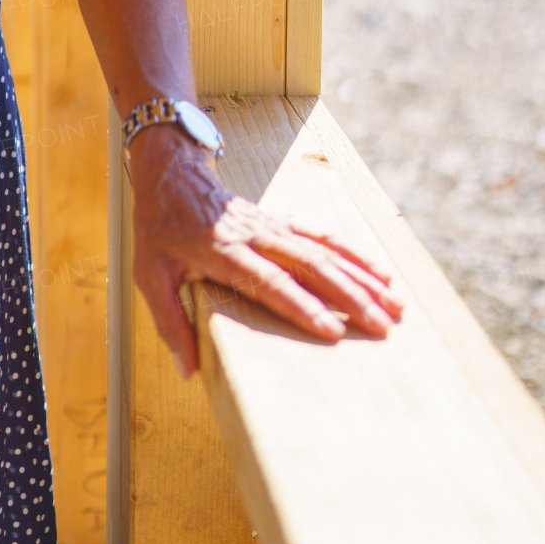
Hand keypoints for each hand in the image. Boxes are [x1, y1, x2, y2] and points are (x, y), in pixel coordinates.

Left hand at [128, 127, 403, 377]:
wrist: (172, 171)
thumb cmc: (160, 227)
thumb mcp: (148, 274)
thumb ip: (170, 322)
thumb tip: (188, 372)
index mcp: (223, 252)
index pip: (270, 283)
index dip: (302, 307)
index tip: (333, 332)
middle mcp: (256, 237)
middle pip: (310, 266)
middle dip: (350, 297)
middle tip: (384, 327)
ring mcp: (273, 226)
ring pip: (325, 250)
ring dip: (361, 277)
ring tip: (395, 305)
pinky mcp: (282, 222)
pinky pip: (324, 237)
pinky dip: (354, 255)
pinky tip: (381, 274)